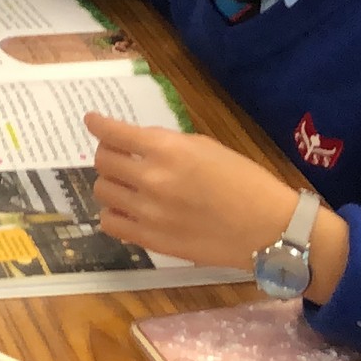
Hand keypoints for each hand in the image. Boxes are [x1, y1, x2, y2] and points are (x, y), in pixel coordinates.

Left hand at [86, 113, 346, 295]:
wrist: (269, 229)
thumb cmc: (246, 182)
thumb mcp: (207, 148)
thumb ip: (168, 145)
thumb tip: (140, 145)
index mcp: (168, 149)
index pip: (114, 133)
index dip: (98, 124)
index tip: (92, 121)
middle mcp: (151, 178)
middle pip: (103, 161)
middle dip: (108, 154)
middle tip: (118, 156)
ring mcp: (147, 212)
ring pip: (103, 191)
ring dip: (111, 184)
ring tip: (127, 185)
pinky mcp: (151, 240)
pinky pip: (110, 223)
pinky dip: (113, 213)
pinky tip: (126, 210)